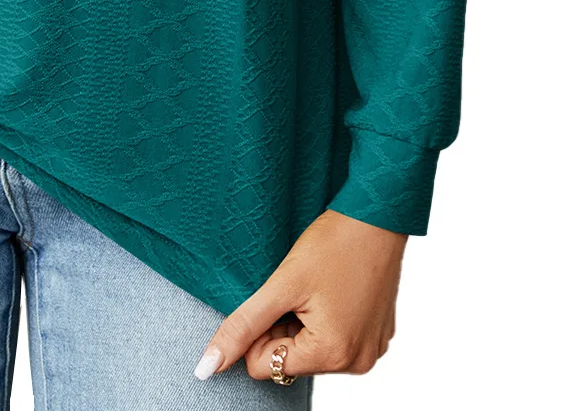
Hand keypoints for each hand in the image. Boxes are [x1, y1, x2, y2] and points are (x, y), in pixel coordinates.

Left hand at [194, 209, 406, 381]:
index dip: (260, 331)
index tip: (275, 298)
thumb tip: (208, 367)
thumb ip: (243, 327)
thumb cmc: (331, 245)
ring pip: (310, 350)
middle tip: (296, 290)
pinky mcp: (377, 337)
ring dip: (302, 323)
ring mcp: (371, 351)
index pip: (266, 368)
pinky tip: (331, 290)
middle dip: (283, 326)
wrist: (376, 217)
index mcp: (333, 355)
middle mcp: (356, 363)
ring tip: (315, 287)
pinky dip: (324, 319)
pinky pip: (335, 341)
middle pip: (290, 361)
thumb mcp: (281, 284)